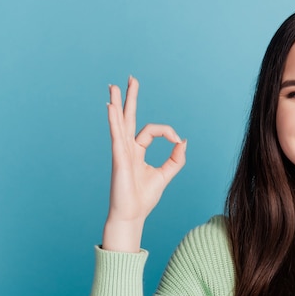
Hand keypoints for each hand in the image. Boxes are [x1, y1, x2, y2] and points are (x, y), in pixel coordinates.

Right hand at [102, 76, 186, 251]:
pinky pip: (117, 137)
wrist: (132, 215)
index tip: (177, 141)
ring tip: (113, 86)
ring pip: (120, 123)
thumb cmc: (144, 198)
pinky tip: (111, 107)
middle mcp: (127, 148)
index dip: (167, 132)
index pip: (151, 131)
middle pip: (128, 118)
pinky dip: (114, 122)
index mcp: (137, 151)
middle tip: (130, 79)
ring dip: (117, 104)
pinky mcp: (119, 159)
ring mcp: (121, 153)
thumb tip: (183, 141)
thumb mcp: (165, 175)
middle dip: (130, 99)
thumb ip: (176, 159)